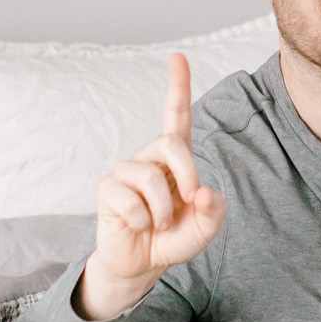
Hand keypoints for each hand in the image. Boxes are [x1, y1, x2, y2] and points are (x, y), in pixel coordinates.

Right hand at [76, 55, 226, 320]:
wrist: (142, 264)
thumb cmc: (173, 238)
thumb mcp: (204, 229)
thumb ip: (213, 211)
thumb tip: (203, 193)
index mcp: (174, 159)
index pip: (176, 116)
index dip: (177, 86)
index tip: (177, 57)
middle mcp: (149, 158)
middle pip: (170, 142)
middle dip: (187, 173)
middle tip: (190, 202)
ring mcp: (125, 172)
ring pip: (150, 178)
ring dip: (162, 211)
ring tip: (159, 225)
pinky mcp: (107, 190)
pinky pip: (131, 202)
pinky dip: (142, 222)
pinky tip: (137, 226)